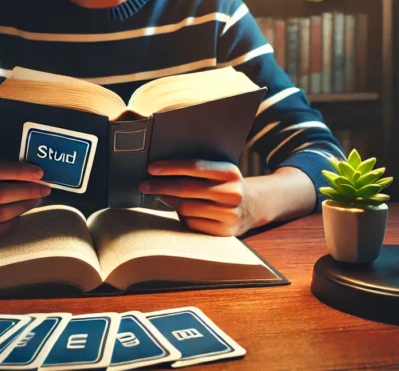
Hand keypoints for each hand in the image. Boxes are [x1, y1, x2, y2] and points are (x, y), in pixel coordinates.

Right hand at [0, 160, 49, 244]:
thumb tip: (29, 174)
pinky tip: (19, 215)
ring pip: (2, 213)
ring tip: (36, 199)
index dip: (19, 170)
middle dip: (28, 190)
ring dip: (24, 206)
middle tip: (46, 188)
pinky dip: (13, 221)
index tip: (39, 172)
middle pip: (1, 193)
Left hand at [139, 159, 253, 236]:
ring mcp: (229, 214)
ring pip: (186, 208)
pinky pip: (192, 223)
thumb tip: (160, 170)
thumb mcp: (220, 171)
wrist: (254, 206)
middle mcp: (232, 193)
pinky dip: (180, 216)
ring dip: (167, 201)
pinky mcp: (224, 231)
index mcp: (230, 172)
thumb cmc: (227, 184)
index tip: (151, 168)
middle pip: (186, 189)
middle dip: (161, 186)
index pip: (195, 167)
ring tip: (156, 194)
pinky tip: (175, 209)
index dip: (170, 167)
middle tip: (143, 184)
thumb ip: (198, 169)